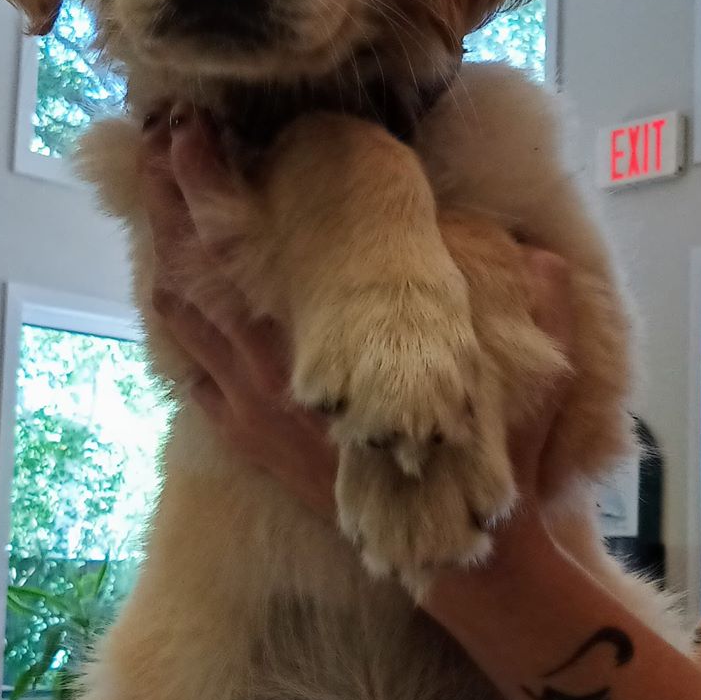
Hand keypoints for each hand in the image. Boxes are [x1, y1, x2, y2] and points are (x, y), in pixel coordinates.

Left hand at [136, 110, 574, 541]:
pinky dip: (173, 324)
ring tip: (159, 198)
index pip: (245, 257)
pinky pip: (189, 373)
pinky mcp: (248, 441)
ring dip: (165, 258)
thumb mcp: (527, 382)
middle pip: (195, 275)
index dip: (212, 194)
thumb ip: (538, 305)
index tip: (197, 137)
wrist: (459, 562)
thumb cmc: (486, 467)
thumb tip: (541, 250)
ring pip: (182, 321)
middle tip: (162, 146)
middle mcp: (271, 380)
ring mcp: (252, 413)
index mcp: (325, 355)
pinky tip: (169, 288)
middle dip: (173, 209)